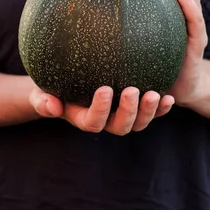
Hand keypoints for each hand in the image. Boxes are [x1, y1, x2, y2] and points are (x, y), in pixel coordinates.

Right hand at [29, 85, 174, 134]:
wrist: (66, 83)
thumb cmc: (51, 87)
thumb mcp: (41, 92)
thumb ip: (42, 101)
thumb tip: (51, 107)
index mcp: (85, 118)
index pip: (94, 122)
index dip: (100, 109)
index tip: (105, 89)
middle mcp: (106, 121)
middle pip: (121, 126)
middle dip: (129, 111)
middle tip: (132, 90)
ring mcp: (123, 115)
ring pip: (139, 123)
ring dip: (149, 112)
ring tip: (154, 94)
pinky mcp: (136, 107)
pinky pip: (152, 113)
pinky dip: (161, 108)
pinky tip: (169, 97)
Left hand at [127, 0, 207, 105]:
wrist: (174, 93)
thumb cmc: (148, 66)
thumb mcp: (131, 42)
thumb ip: (117, 25)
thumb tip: (83, 8)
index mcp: (169, 7)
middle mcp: (183, 11)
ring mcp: (193, 25)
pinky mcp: (198, 42)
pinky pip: (195, 17)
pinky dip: (187, 0)